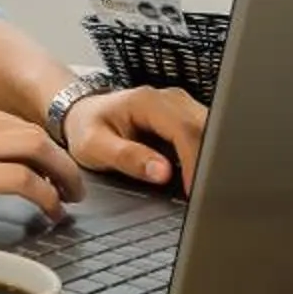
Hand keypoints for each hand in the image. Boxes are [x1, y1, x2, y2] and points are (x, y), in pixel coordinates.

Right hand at [0, 91, 86, 226]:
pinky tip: (49, 211)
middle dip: (62, 161)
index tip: (52, 170)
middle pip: (32, 133)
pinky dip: (44, 196)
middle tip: (73, 187)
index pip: (14, 122)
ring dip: (61, 177)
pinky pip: (21, 179)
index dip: (43, 149)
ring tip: (69, 199)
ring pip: (35, 149)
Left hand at [64, 85, 206, 190]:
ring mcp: (180, 106)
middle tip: (206, 194)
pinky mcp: (185, 117)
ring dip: (211, 158)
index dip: (195, 161)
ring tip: (203, 187)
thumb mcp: (95, 146)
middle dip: (209, 161)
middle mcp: (169, 99)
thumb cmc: (86, 128)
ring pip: (210, 130)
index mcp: (147, 102)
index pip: (185, 129)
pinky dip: (206, 155)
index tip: (194, 189)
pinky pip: (205, 135)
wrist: (82, 113)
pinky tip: (198, 176)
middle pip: (205, 127)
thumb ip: (127, 157)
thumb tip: (162, 172)